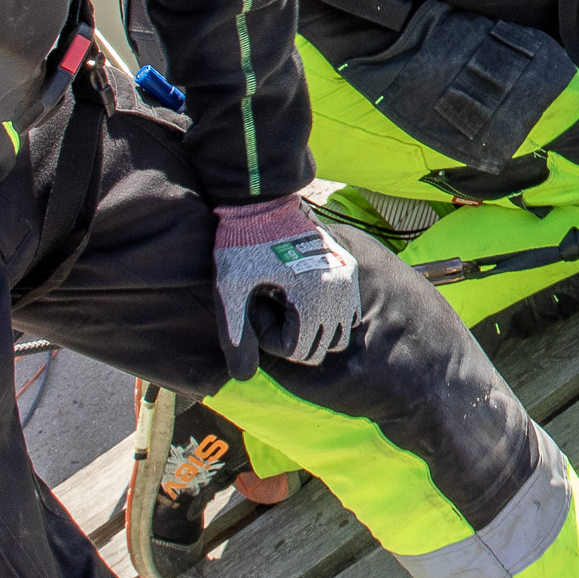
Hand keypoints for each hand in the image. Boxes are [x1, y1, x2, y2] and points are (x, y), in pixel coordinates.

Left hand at [213, 197, 358, 366]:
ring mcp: (346, 280)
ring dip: (312, 328)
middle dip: (292, 336)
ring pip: (338, 331)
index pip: (298, 350)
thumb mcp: (230, 292)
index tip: (256, 305)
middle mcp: (338, 292)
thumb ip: (236, 336)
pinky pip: (346, 310)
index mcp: (312, 299)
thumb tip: (242, 376)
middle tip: (268, 303)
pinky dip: (326, 313)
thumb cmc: (241, 245)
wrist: (261, 201)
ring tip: (284, 302)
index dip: (268, 337)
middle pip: (320, 345)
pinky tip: (299, 295)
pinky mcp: (347, 268)